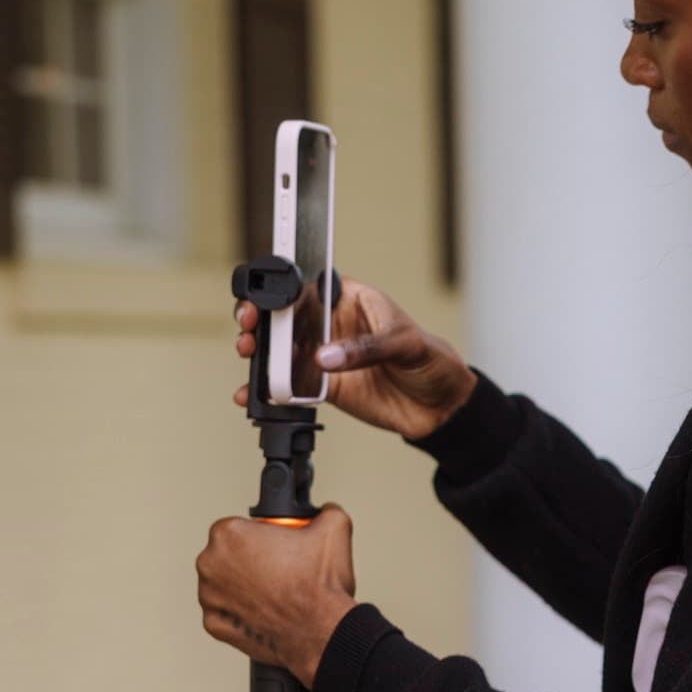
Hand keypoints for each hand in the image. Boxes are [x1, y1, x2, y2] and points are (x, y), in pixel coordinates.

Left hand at [194, 504, 359, 689]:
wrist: (321, 632)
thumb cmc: (318, 587)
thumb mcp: (333, 528)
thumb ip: (324, 511)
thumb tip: (324, 511)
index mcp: (229, 534)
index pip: (235, 527)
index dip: (258, 536)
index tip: (273, 547)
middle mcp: (210, 564)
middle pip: (225, 555)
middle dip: (247, 561)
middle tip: (277, 570)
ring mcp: (209, 597)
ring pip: (222, 585)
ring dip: (241, 588)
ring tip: (272, 593)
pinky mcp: (214, 624)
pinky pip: (224, 614)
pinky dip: (239, 614)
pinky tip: (264, 612)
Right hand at [230, 277, 475, 439]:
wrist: (443, 407)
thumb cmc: (433, 359)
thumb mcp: (407, 344)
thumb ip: (366, 348)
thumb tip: (327, 356)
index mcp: (351, 299)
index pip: (310, 284)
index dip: (283, 285)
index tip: (266, 295)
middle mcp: (332, 325)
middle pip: (285, 316)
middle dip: (261, 318)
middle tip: (249, 326)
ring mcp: (325, 356)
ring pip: (281, 350)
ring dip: (260, 352)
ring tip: (249, 356)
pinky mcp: (323, 386)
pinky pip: (289, 385)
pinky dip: (269, 389)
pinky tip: (255, 392)